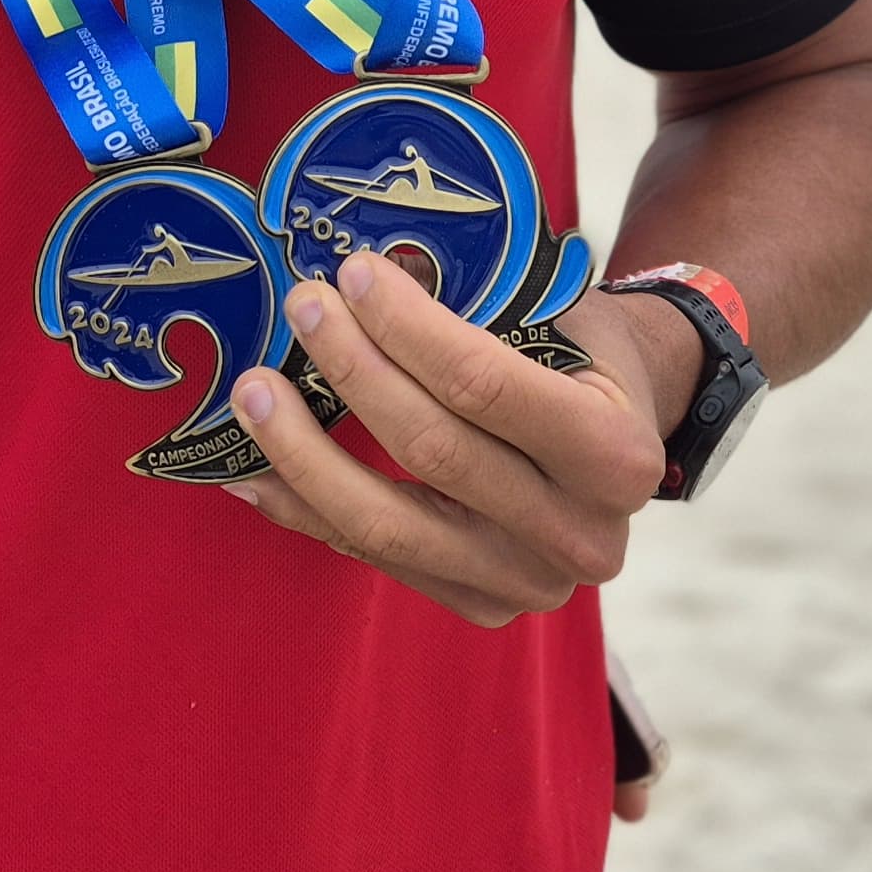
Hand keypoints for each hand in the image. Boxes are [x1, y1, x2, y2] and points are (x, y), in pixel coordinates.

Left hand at [224, 256, 680, 627]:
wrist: (622, 437)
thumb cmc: (583, 357)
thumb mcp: (564, 314)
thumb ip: (483, 298)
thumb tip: (366, 268)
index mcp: (617, 456)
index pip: (487, 388)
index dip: (408, 329)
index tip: (352, 275)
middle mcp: (581, 536)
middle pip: (433, 451)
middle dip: (353, 370)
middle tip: (300, 308)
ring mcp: (527, 583)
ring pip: (387, 524)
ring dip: (304, 453)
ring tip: (250, 392)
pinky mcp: (478, 603)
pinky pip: (371, 555)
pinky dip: (304, 509)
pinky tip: (249, 470)